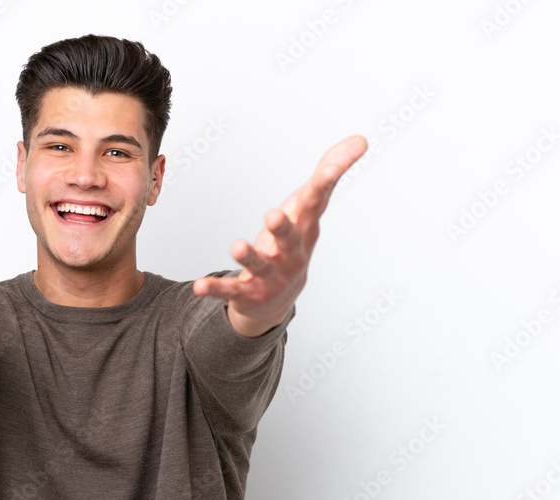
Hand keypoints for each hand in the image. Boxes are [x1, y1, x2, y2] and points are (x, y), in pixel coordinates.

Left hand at [193, 135, 367, 336]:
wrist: (278, 300)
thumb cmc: (291, 244)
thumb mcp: (306, 208)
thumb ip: (328, 172)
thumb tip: (360, 139)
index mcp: (305, 228)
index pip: (317, 202)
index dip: (324, 184)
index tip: (328, 169)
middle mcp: (292, 254)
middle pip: (290, 239)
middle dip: (283, 228)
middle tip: (273, 215)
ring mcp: (271, 276)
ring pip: (260, 265)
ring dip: (249, 256)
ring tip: (237, 246)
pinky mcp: (248, 293)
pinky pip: (231, 291)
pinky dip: (215, 288)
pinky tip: (200, 285)